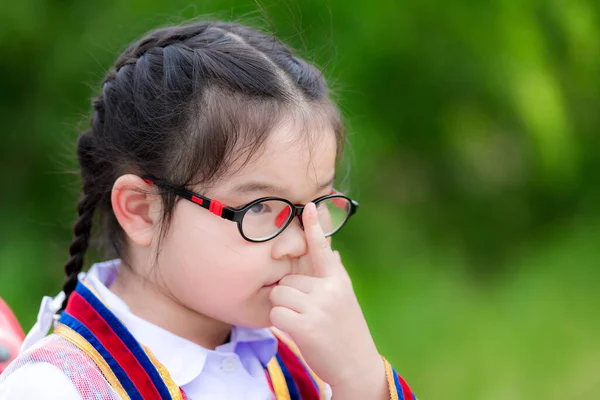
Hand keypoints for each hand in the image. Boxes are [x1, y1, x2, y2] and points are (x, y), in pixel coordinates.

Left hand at [269, 203, 387, 398]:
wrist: (357, 366)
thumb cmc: (347, 330)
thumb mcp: (345, 298)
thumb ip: (334, 274)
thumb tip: (332, 252)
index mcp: (337, 280)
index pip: (323, 249)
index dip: (314, 228)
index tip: (309, 207)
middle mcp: (329, 289)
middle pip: (287, 278)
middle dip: (289, 295)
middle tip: (306, 313)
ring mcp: (318, 306)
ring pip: (279, 293)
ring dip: (283, 309)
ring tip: (302, 322)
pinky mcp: (306, 325)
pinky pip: (276, 313)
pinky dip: (281, 324)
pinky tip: (297, 332)